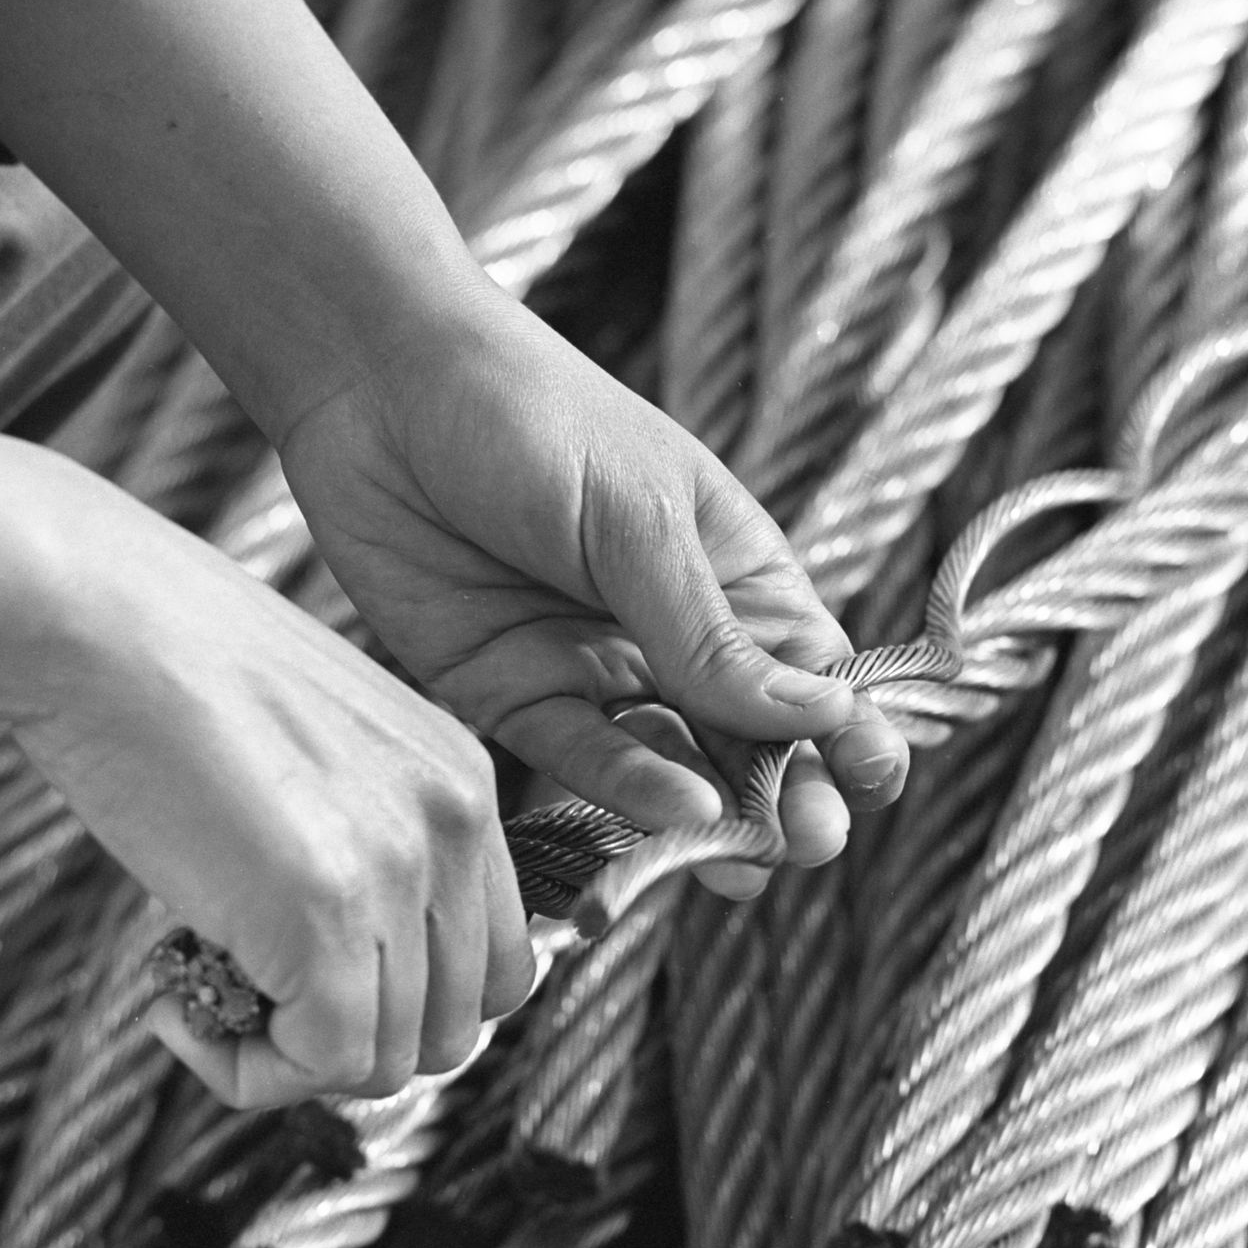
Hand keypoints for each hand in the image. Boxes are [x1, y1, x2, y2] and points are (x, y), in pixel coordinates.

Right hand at [10, 520, 534, 1108]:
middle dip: (354, 1045)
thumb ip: (356, 841)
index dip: (408, 1004)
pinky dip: (247, 1071)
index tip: (312, 986)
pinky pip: (323, 1063)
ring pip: (391, 1062)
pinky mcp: (324, 915)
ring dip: (290, 1062)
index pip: (496, 961)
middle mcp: (454, 826)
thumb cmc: (167, 674)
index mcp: (462, 782)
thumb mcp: (311, 751)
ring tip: (196, 993)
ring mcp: (398, 870)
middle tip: (251, 1004)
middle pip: (458, 1026)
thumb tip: (335, 968)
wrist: (96, 618)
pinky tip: (172, 1005)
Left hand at [282, 284, 910, 894]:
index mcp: (732, 572)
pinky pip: (582, 759)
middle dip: (787, 793)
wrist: (374, 384)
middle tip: (811, 843)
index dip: (849, 729)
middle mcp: (672, 633)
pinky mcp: (514, 695)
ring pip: (672, 764)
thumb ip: (711, 635)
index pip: (811, 671)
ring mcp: (595, 669)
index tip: (873, 780)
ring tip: (747, 864)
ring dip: (715, 815)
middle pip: (749, 737)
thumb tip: (822, 717)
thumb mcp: (638, 520)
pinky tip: (676, 811)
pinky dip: (631, 791)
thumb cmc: (531, 417)